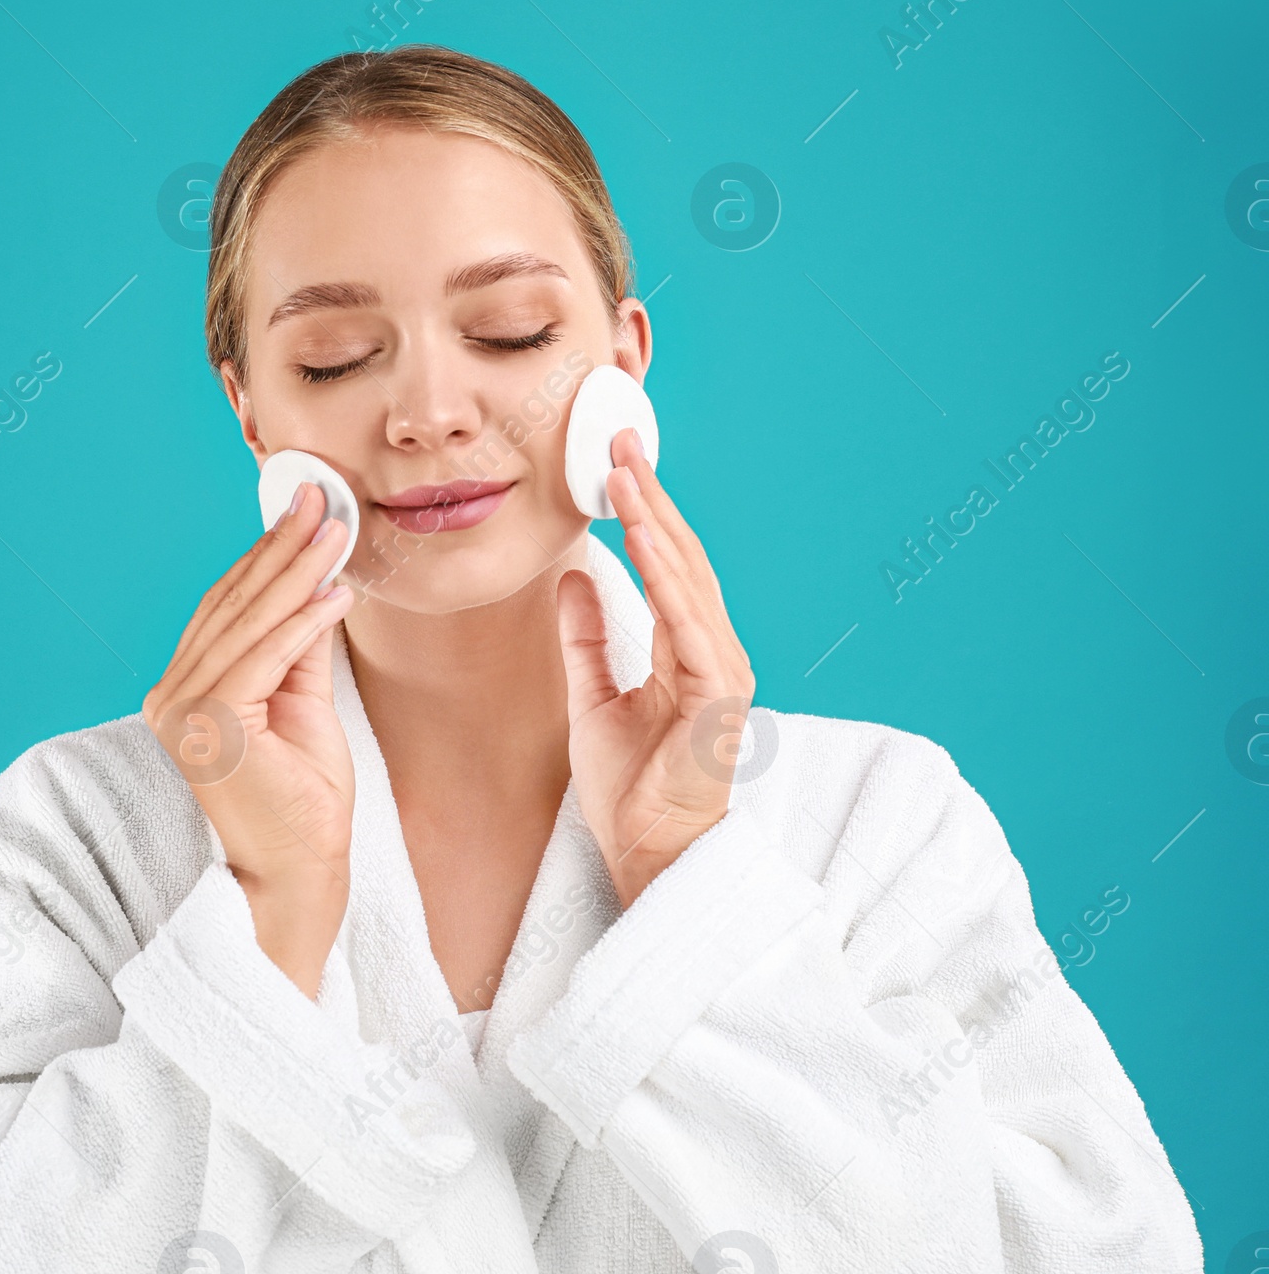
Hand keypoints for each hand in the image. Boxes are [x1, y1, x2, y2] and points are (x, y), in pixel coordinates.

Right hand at [142, 483, 354, 995]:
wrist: (298, 877)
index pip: (227, 608)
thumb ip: (301, 645)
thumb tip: (318, 580)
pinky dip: (304, 619)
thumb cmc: (303, 801)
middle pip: (234, 604)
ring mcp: (185, 712)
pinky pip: (266, 657)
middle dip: (282, 545)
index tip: (306, 509)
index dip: (266, 554)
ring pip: (250, 622)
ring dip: (297, 569)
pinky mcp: (212, 727)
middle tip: (322, 495)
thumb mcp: (304, 704)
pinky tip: (337, 590)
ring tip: (337, 527)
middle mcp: (172, 696)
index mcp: (185, 690)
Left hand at [557, 428, 754, 909]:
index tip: (613, 465)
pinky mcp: (717, 695)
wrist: (650, 855)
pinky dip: (665, 577)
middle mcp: (713, 652)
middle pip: (682, 559)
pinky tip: (643, 537)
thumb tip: (575, 575)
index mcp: (688, 651)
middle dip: (649, 499)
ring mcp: (721, 671)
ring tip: (625, 473)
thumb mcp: (592, 697)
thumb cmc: (631, 787)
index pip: (666, 566)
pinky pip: (686, 623)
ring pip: (688, 580)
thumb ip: (588, 635)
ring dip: (654, 522)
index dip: (641, 513)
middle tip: (620, 443)